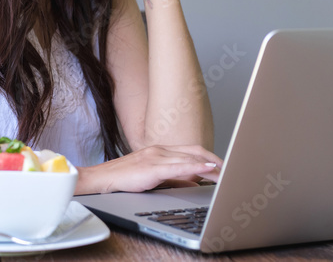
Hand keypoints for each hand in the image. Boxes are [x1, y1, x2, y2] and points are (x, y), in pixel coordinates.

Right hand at [75, 145, 222, 194]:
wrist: (102, 178)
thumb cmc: (125, 178)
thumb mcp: (154, 177)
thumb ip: (175, 179)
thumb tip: (195, 183)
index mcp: (161, 150)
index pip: (192, 150)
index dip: (209, 156)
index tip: (223, 165)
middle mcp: (160, 150)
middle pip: (195, 152)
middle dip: (215, 160)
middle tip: (230, 168)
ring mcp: (156, 156)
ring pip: (189, 158)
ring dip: (210, 165)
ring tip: (225, 172)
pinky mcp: (152, 167)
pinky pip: (179, 166)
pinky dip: (196, 166)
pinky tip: (208, 169)